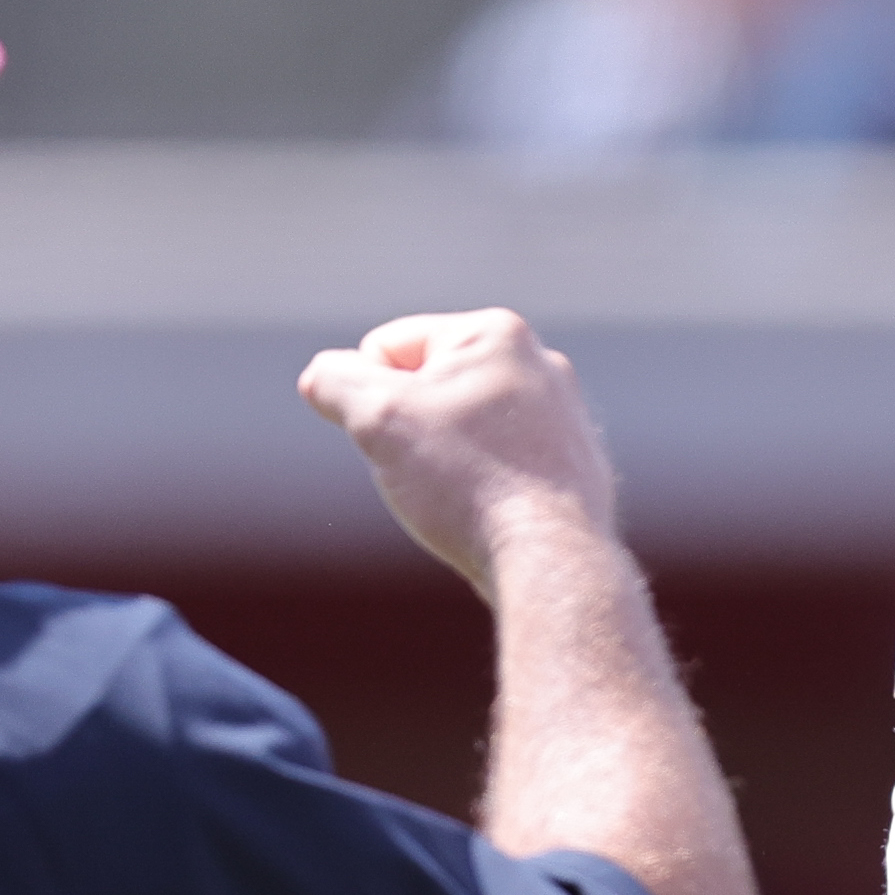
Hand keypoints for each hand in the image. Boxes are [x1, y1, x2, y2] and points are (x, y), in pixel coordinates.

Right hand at [298, 309, 620, 594]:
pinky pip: (499, 468)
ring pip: (462, 432)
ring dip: (444, 463)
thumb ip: (335, 382)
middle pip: (428, 389)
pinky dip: (482, 489)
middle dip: (410, 430)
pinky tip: (492, 516)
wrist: (550, 560)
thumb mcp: (377, 418)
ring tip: (462, 498)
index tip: (397, 439)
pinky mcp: (572, 469)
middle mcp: (541, 364)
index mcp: (496, 333)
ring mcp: (563, 418)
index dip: (368, 396)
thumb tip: (322, 377)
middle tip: (430, 473)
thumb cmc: (468, 482)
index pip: (387, 345)